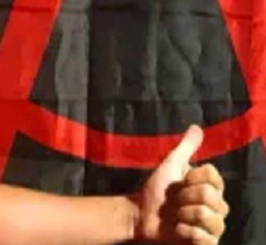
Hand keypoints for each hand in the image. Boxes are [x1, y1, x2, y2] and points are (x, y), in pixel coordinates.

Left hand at [132, 125, 228, 244]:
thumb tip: (197, 127)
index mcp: (211, 187)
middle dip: (185, 195)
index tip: (180, 180)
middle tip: (175, 200)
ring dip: (184, 214)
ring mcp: (213, 227)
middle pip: (210, 195)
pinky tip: (178, 230)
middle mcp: (217, 207)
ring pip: (208, 216)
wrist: (142, 214)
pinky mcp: (206, 244)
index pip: (213, 176)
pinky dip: (185, 232)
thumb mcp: (171, 164)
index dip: (192, 176)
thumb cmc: (157, 190)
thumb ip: (186, 147)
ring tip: (177, 216)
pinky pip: (203, 237)